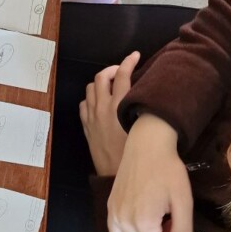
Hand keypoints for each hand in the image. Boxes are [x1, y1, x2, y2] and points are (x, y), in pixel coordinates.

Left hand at [79, 52, 139, 175]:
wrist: (115, 176)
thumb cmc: (135, 154)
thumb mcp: (143, 128)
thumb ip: (142, 108)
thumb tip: (146, 95)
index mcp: (118, 106)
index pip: (122, 75)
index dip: (128, 61)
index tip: (135, 56)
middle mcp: (102, 108)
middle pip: (101, 77)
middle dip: (112, 69)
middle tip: (122, 71)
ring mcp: (91, 117)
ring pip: (90, 89)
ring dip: (100, 83)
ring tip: (110, 85)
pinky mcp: (86, 127)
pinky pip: (83, 105)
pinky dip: (91, 98)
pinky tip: (99, 102)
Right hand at [107, 113, 197, 231]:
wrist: (147, 145)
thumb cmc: (169, 170)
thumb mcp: (183, 201)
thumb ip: (182, 231)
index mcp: (144, 223)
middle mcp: (124, 223)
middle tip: (178, 231)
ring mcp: (114, 215)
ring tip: (164, 224)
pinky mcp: (110, 207)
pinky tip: (142, 225)